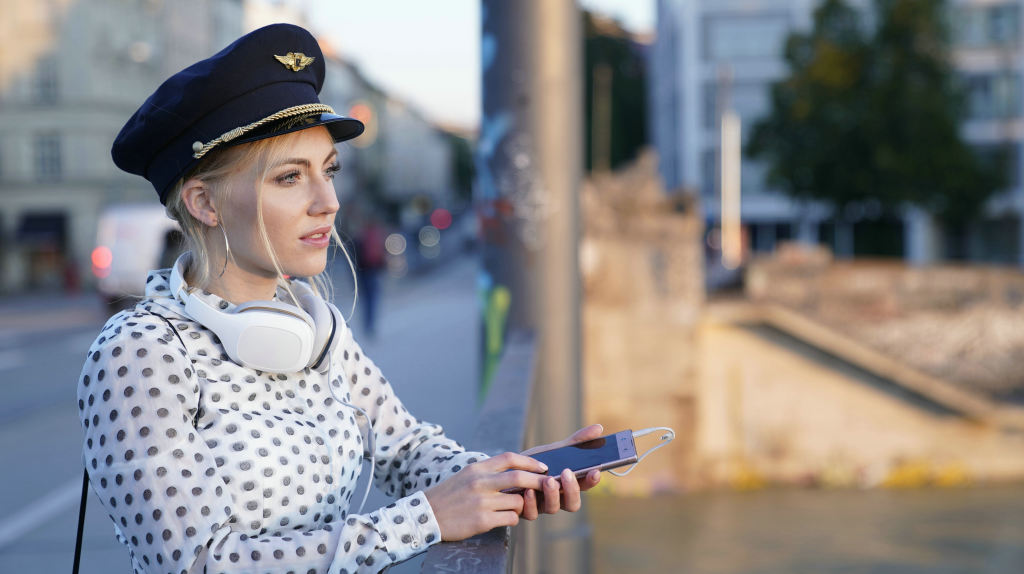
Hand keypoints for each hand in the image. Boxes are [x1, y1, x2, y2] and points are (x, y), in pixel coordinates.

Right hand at [424, 452, 549, 540]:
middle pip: (520, 477)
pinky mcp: (482, 520)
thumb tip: (515, 470)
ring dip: (522, 505)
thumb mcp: (466, 476)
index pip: (509, 458)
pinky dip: (513, 519)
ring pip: (518, 501)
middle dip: (539, 482)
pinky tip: (504, 519)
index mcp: (477, 469)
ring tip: (514, 508)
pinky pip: (511, 518)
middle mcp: (480, 483)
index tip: (542, 467)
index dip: (530, 462)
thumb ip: (488, 472)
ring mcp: (482, 502)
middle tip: (549, 485)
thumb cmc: (449, 496)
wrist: (426, 515)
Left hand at [519, 424, 603, 520]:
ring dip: (552, 495)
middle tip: (567, 473)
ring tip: (548, 480)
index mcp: (568, 484)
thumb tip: (599, 427)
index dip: (592, 481)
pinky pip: (531, 513)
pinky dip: (531, 503)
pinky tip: (528, 490)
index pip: (585, 486)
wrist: (508, 470)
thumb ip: (576, 441)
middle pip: (573, 503)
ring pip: (553, 508)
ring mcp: (542, 506)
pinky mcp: (526, 510)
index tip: (594, 471)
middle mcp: (558, 498)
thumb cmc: (535, 462)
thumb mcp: (555, 450)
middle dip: (572, 489)